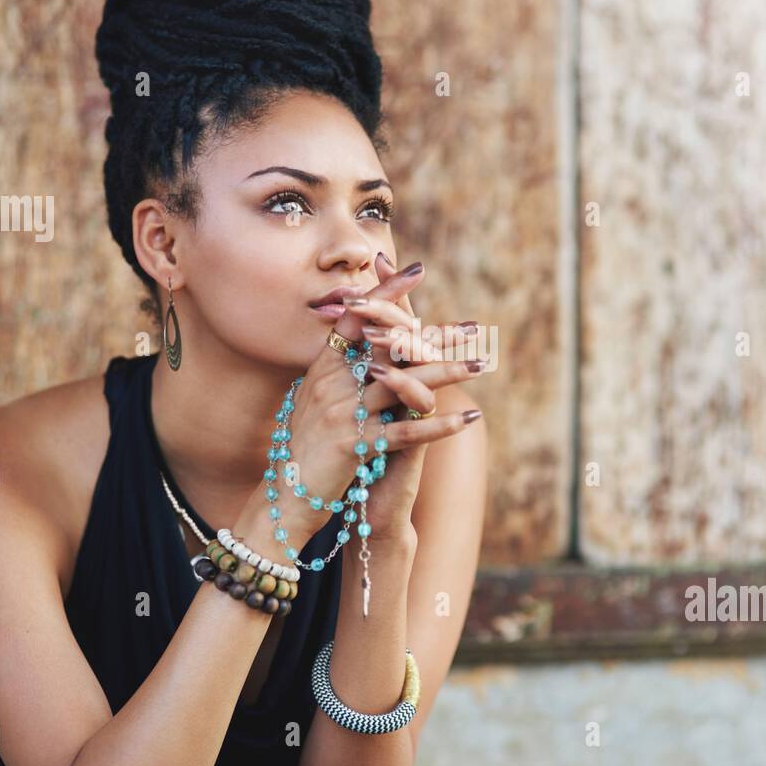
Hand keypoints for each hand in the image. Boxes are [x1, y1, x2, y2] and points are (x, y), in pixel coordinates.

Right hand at [236, 254, 482, 554]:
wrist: (285, 495)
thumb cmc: (302, 446)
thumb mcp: (312, 398)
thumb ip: (336, 369)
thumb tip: (358, 338)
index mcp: (323, 368)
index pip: (358, 317)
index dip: (387, 293)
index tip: (418, 271)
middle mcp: (333, 383)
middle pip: (391, 347)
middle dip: (437, 336)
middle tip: (474, 327)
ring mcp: (344, 413)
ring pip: (405, 385)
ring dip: (449, 373)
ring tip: (481, 365)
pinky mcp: (356, 446)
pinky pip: (407, 432)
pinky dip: (440, 424)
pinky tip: (469, 418)